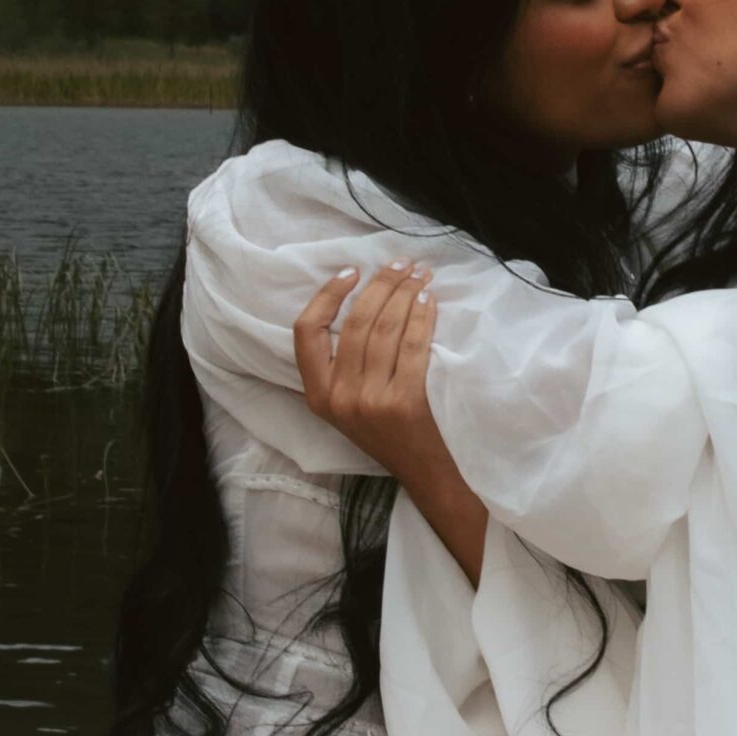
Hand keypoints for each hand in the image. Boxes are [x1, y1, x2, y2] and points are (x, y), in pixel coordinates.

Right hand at [293, 261, 449, 484]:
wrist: (421, 471)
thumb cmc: (386, 431)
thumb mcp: (346, 403)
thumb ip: (340, 364)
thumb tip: (358, 298)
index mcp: (317, 395)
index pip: (306, 332)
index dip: (327, 296)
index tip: (351, 272)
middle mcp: (338, 397)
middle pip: (355, 322)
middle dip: (381, 285)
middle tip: (401, 264)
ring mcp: (370, 401)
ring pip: (385, 329)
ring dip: (405, 294)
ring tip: (420, 275)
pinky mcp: (404, 403)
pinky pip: (413, 346)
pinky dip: (423, 317)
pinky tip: (430, 301)